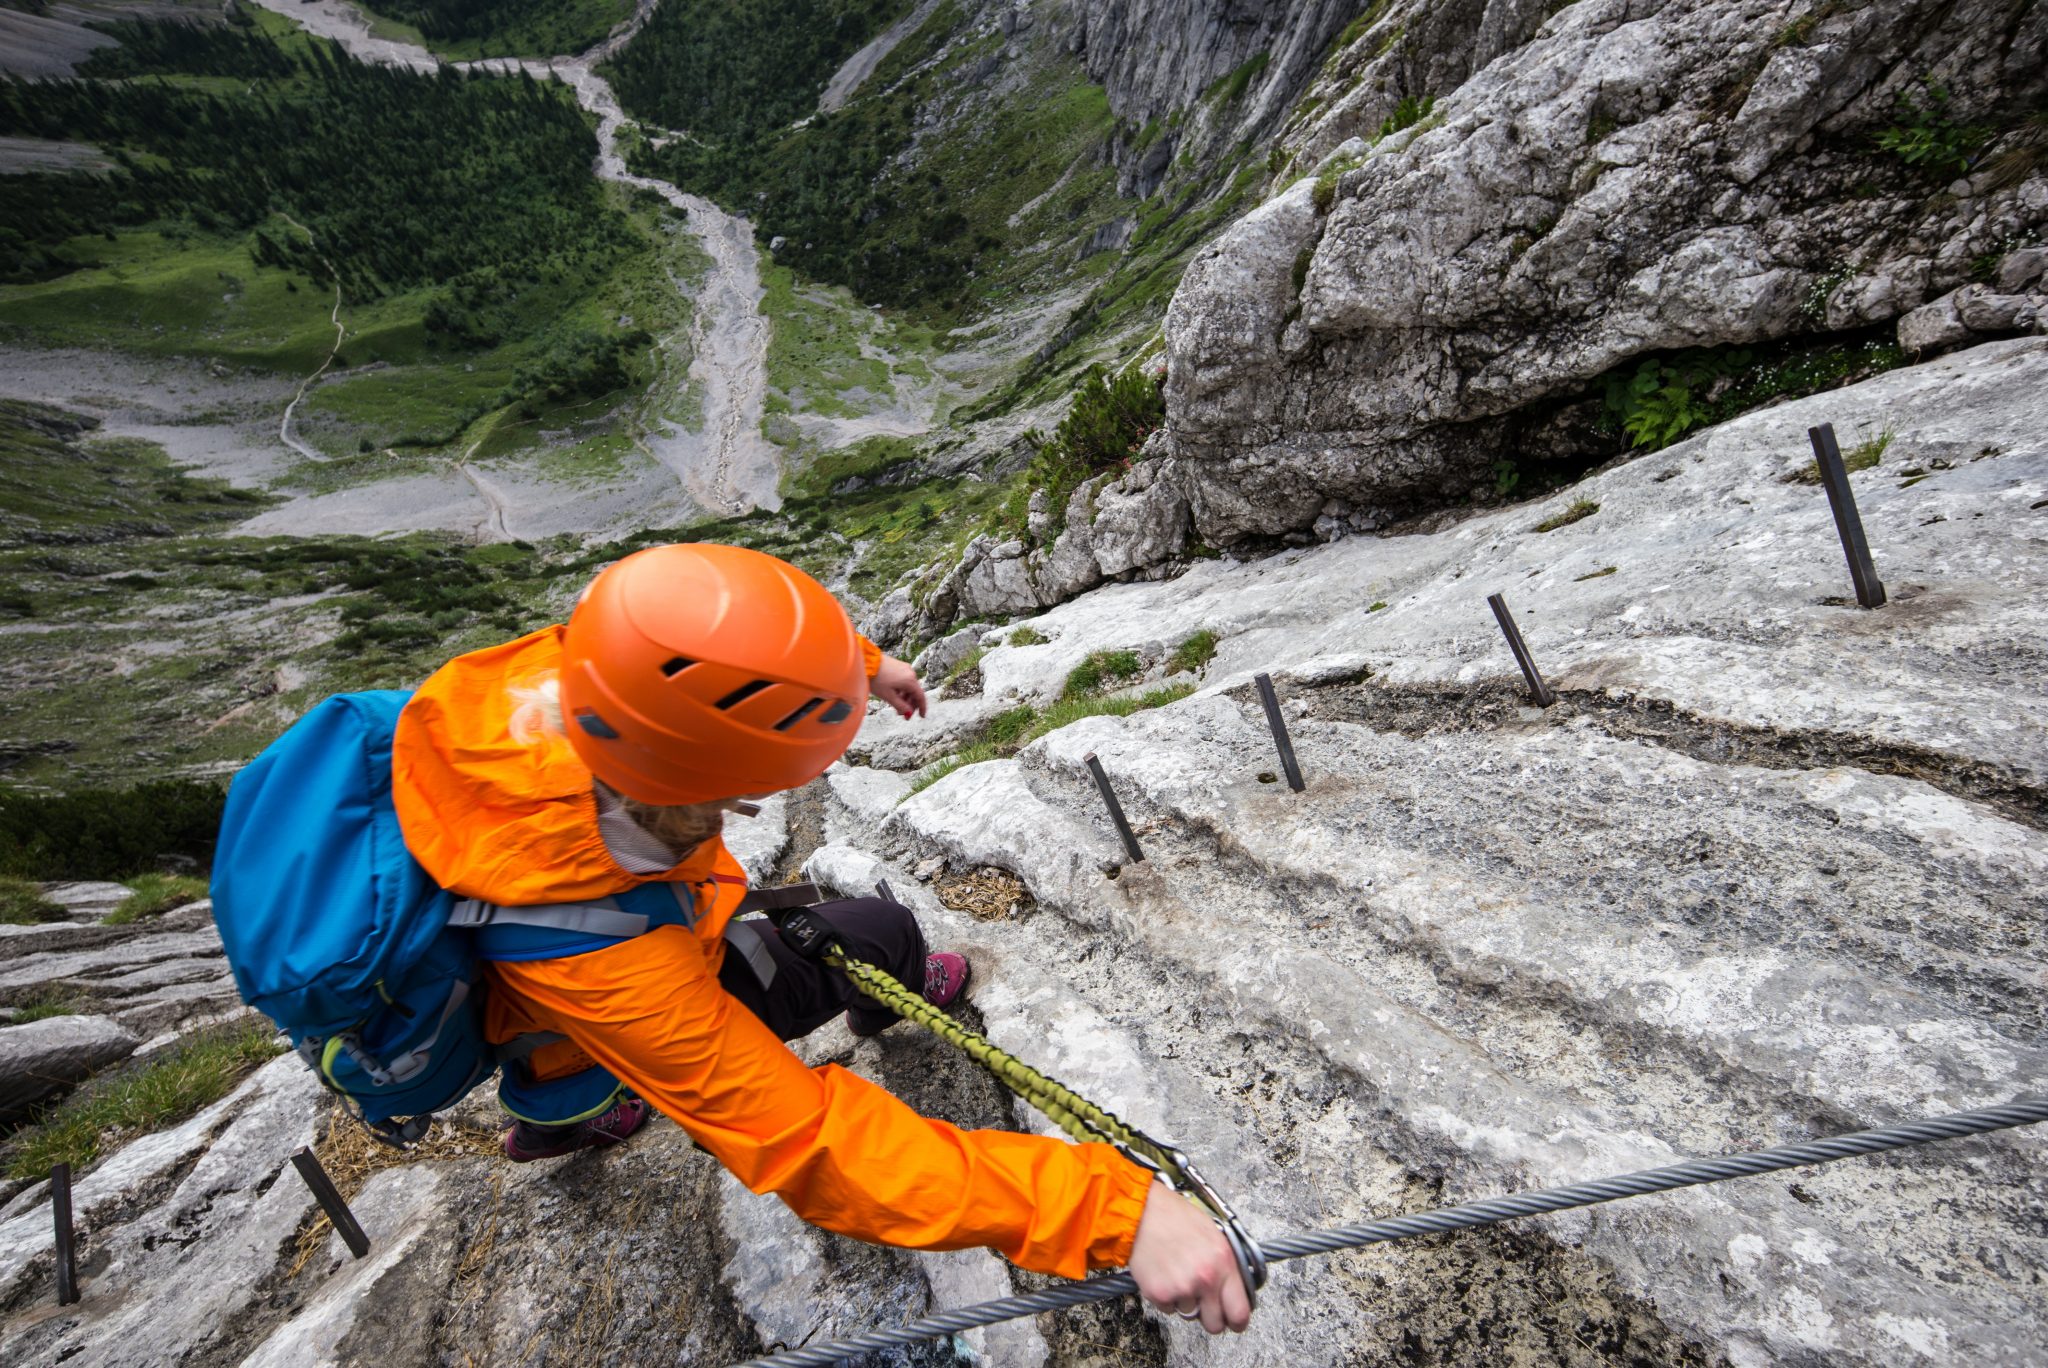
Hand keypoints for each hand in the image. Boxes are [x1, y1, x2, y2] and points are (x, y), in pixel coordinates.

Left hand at [869, 654, 926, 718]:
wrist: (866, 662)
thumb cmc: (876, 679)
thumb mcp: (888, 696)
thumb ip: (900, 706)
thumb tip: (908, 713)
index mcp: (910, 681)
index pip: (920, 696)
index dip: (922, 708)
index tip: (921, 716)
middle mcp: (910, 673)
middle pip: (915, 692)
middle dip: (910, 704)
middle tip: (904, 714)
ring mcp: (905, 668)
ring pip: (909, 686)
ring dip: (905, 698)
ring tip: (897, 706)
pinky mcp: (898, 666)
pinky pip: (904, 680)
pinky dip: (902, 690)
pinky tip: (894, 695)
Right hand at [1127, 1181, 1250, 1333]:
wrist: (1142, 1212)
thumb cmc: (1176, 1217)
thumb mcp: (1214, 1235)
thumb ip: (1227, 1266)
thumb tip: (1234, 1290)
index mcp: (1224, 1263)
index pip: (1240, 1312)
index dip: (1237, 1322)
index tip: (1233, 1322)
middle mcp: (1206, 1280)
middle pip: (1215, 1325)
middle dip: (1209, 1316)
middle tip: (1202, 1301)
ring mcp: (1182, 1289)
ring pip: (1189, 1314)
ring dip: (1185, 1301)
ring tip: (1177, 1275)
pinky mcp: (1160, 1294)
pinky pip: (1169, 1309)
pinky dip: (1166, 1297)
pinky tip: (1164, 1274)